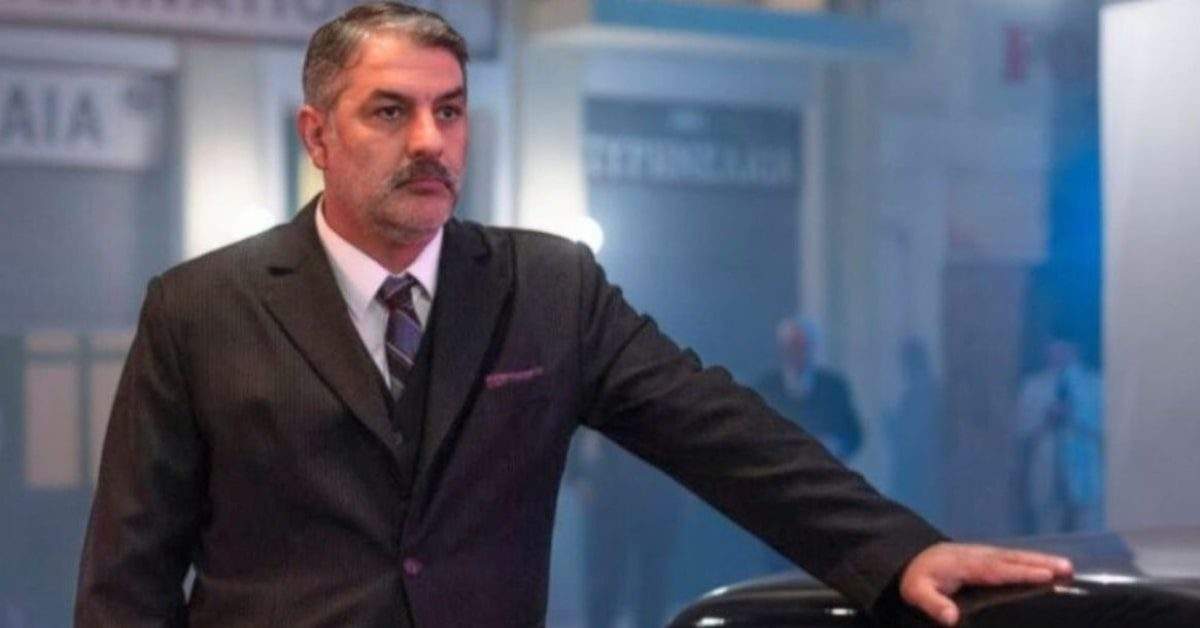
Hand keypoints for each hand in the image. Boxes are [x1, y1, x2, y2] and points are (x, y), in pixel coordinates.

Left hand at [899, 542, 1072, 625]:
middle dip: (1040, 563)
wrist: (910, 559)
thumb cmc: (916, 579)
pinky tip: (1047, 565)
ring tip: (1067, 566)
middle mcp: (977, 556)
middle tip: (1067, 568)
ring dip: (1040, 559)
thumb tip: (951, 618)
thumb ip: (934, 604)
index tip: (1045, 575)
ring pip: (1015, 556)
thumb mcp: (917, 593)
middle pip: (1012, 559)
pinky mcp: (985, 557)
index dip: (1021, 573)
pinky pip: (1011, 557)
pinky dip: (1030, 560)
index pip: (997, 570)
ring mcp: (982, 554)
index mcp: (964, 565)